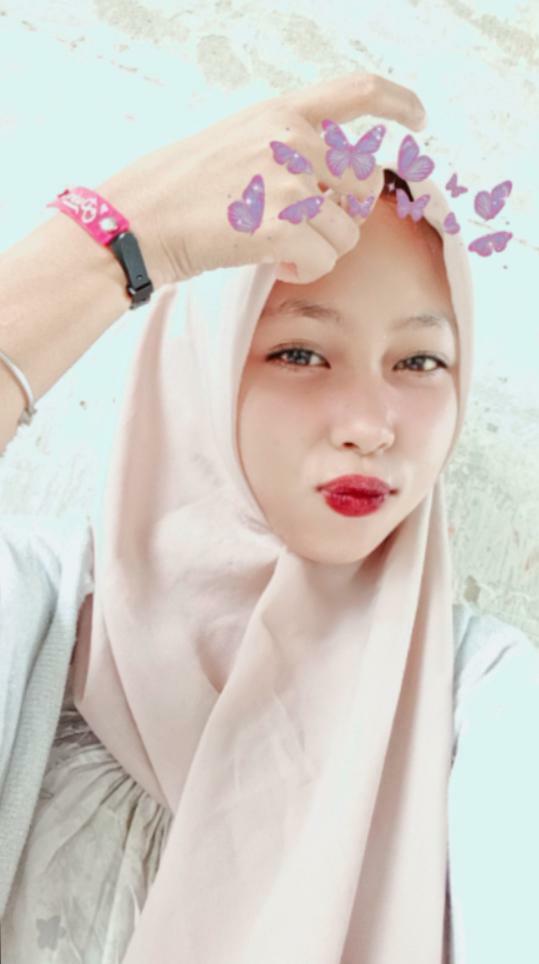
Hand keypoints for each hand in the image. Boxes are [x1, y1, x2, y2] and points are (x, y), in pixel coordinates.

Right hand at [107, 71, 426, 286]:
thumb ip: (287, 148)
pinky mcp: (279, 223)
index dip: (398, 104)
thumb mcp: (236, 143)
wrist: (136, 221)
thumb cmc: (179, 191)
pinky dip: (304, 271)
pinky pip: (324, 260)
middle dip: (349, 216)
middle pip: (366, 183)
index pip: (358, 91)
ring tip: (278, 248)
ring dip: (321, 250)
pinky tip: (273, 264)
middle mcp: (290, 138)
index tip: (417, 119)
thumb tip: (334, 182)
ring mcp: (286, 180)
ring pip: (348, 231)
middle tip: (311, 231)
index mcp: (280, 113)